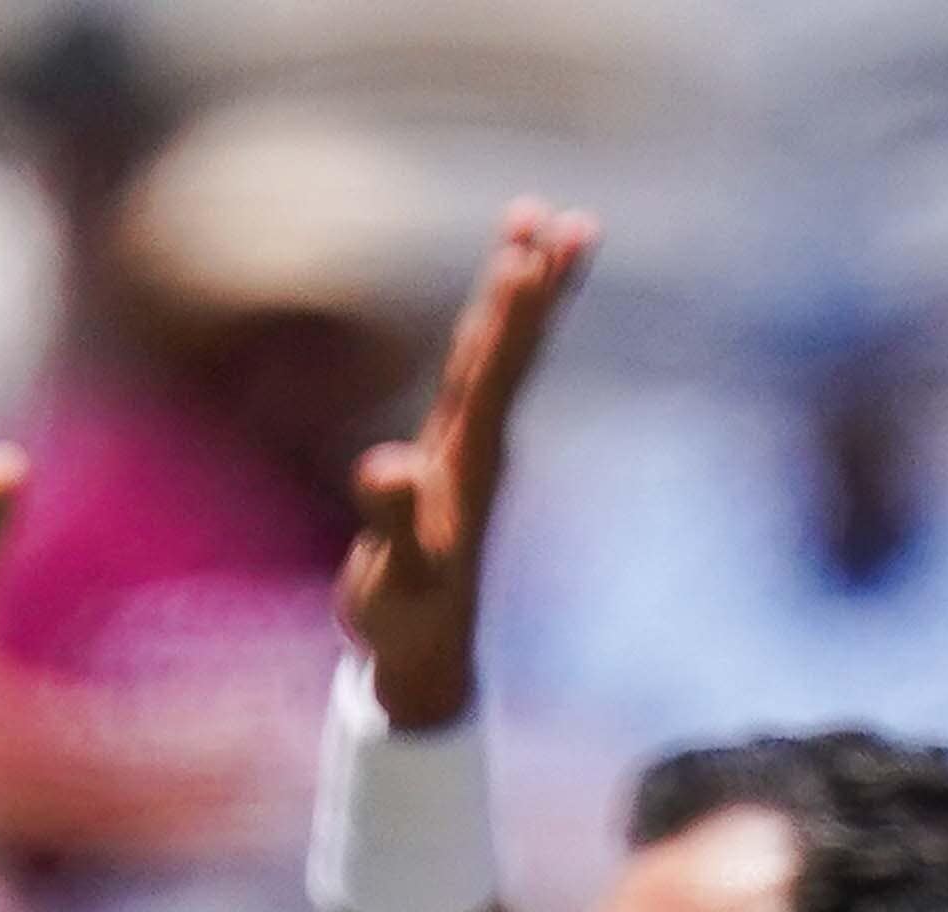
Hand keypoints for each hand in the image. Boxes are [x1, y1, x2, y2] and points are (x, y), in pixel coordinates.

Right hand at [338, 205, 588, 733]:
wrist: (424, 658)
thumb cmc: (402, 621)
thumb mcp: (391, 580)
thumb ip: (390, 525)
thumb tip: (387, 468)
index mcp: (466, 465)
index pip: (491, 376)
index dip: (508, 317)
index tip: (528, 258)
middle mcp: (481, 447)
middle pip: (511, 350)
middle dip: (533, 284)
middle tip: (560, 216)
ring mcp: (473, 449)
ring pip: (503, 354)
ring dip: (525, 293)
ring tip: (542, 229)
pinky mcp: (460, 456)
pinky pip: (485, 373)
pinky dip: (496, 328)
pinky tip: (500, 302)